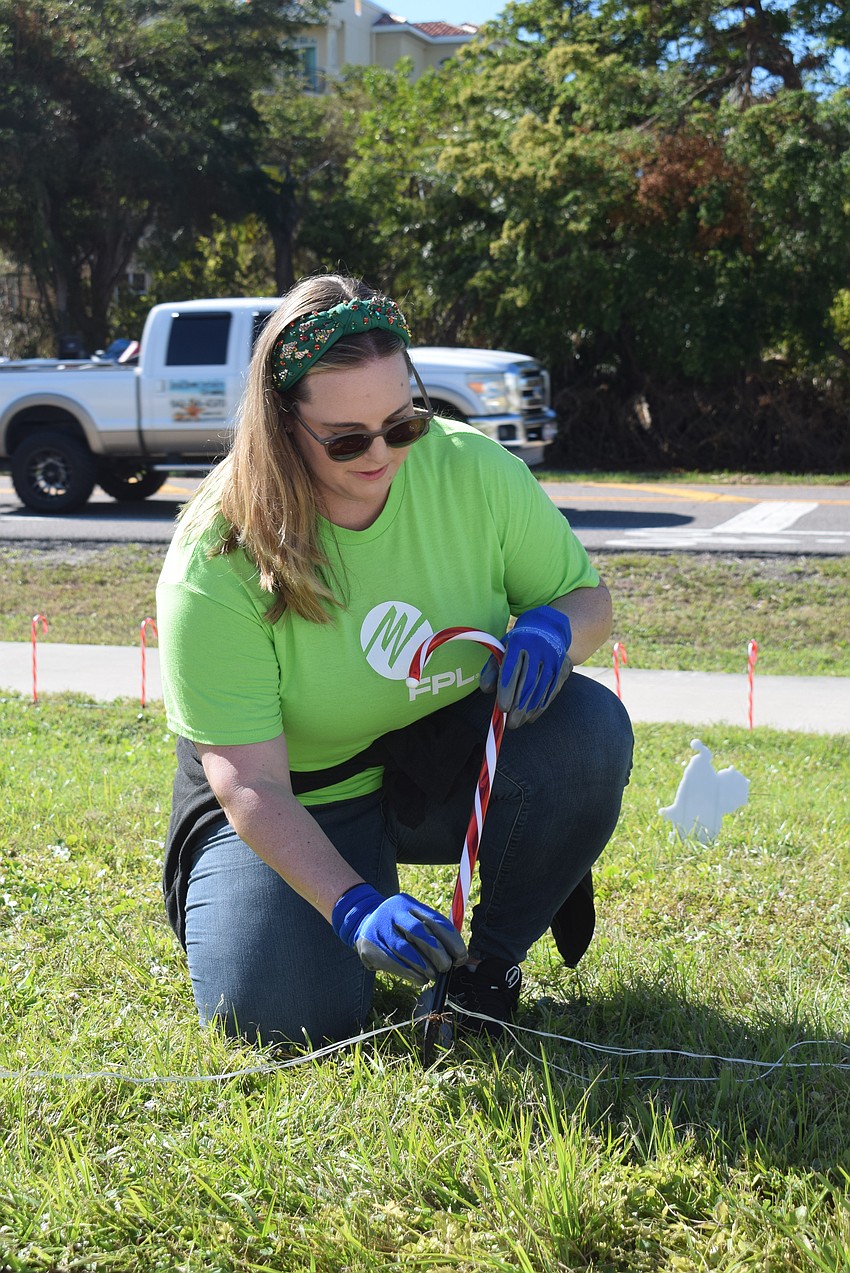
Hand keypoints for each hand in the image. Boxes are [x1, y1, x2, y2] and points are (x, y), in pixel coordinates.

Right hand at [332, 883, 466, 986]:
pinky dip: (409, 972)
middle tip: (446, 967)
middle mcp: (393, 912)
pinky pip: (392, 961)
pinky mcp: (369, 945)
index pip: (434, 920)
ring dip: (423, 965)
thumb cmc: (398, 927)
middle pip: (419, 931)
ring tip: (433, 975)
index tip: (461, 956)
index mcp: (409, 904)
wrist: (361, 922)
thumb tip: (459, 956)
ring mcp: (379, 927)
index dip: (451, 940)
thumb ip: (434, 933)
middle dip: (437, 952)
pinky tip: (420, 979)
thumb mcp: (413, 920)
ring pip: (404, 949)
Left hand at [480, 604, 572, 728]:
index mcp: (520, 641)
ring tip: (518, 722)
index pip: (513, 668)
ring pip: (542, 689)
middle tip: (510, 723)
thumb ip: (492, 669)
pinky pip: (552, 691)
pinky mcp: (564, 668)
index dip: (507, 689)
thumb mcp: (502, 649)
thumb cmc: (518, 644)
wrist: (548, 629)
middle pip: (529, 682)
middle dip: (519, 705)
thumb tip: (486, 689)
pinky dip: (541, 707)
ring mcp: (555, 658)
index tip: (502, 708)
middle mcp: (540, 648)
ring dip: (529, 710)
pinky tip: (531, 717)